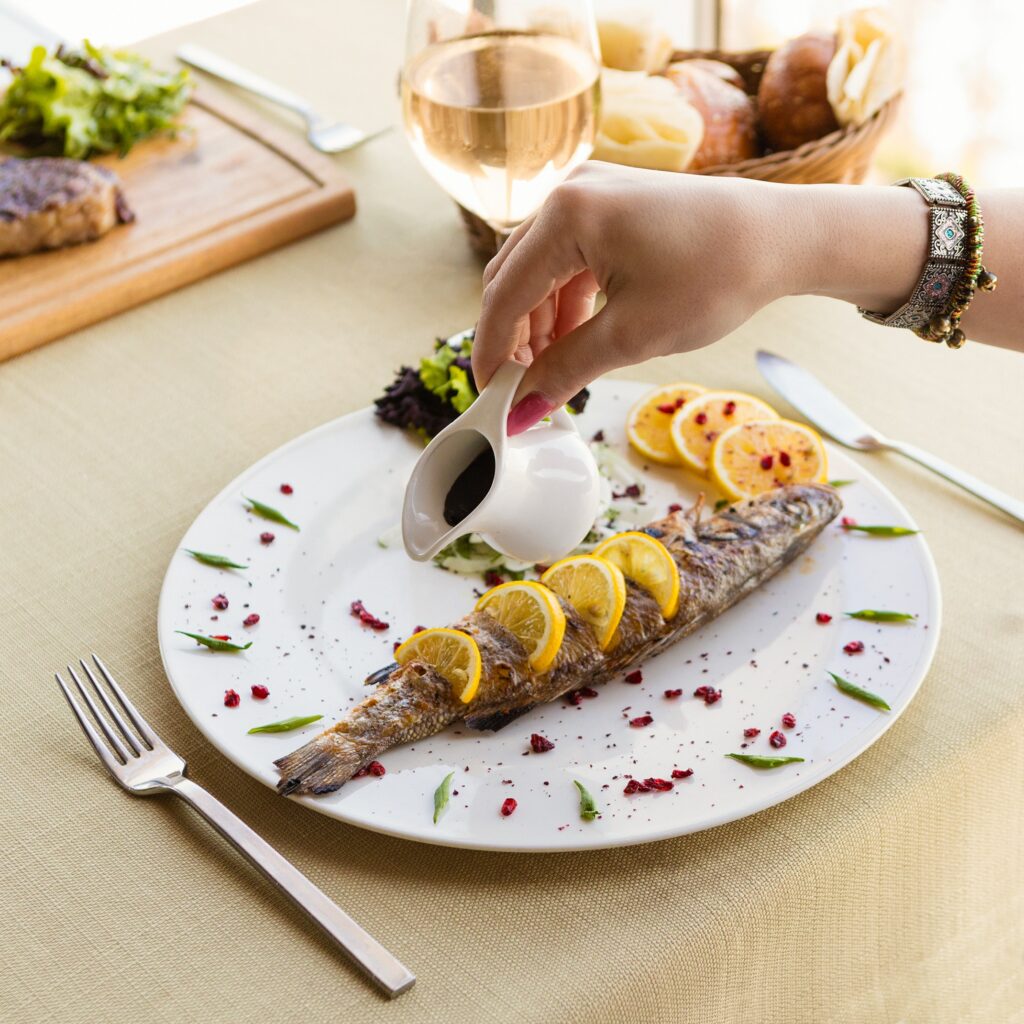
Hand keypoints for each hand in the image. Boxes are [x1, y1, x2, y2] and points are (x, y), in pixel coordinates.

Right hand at [472, 163, 797, 433]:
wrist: (784, 237)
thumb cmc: (716, 277)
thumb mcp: (632, 335)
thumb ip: (565, 371)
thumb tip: (521, 410)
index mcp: (567, 215)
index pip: (505, 295)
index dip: (493, 353)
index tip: (491, 397)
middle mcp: (570, 191)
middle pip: (513, 278)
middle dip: (514, 339)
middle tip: (523, 390)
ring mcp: (590, 191)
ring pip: (538, 270)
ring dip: (539, 323)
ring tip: (553, 371)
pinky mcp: (610, 202)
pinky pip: (567, 257)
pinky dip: (564, 301)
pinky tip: (575, 338)